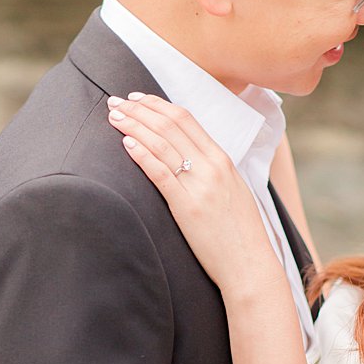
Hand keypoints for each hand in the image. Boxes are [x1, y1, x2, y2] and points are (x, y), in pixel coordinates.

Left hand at [107, 94, 273, 290]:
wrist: (250, 264)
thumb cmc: (240, 232)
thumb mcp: (232, 190)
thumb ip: (212, 170)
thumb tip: (188, 156)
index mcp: (223, 159)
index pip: (186, 119)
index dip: (158, 104)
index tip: (137, 98)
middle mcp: (213, 166)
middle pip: (170, 125)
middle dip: (139, 109)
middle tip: (115, 101)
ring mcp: (200, 185)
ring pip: (161, 144)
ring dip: (133, 126)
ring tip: (114, 117)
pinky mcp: (187, 206)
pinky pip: (160, 173)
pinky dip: (141, 154)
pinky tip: (126, 143)